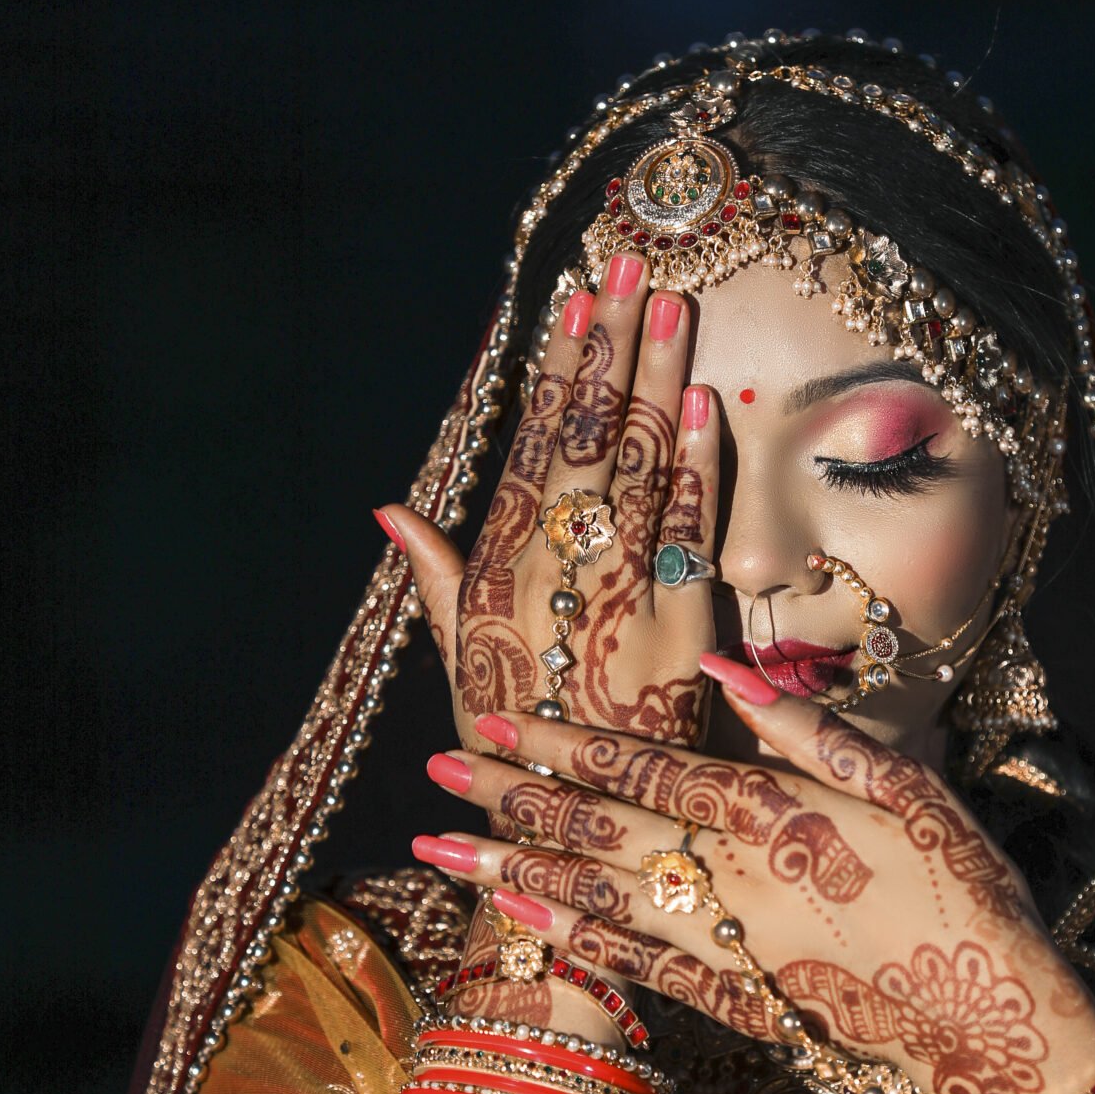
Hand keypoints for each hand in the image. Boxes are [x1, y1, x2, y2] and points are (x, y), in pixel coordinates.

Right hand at [380, 258, 718, 749]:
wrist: (571, 828)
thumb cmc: (515, 741)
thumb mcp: (460, 659)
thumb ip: (434, 578)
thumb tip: (391, 507)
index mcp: (495, 570)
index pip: (530, 443)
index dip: (556, 367)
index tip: (575, 296)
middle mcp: (549, 573)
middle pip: (584, 436)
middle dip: (610, 346)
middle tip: (633, 265)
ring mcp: (614, 596)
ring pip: (637, 468)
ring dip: (657, 381)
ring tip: (673, 306)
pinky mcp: (673, 629)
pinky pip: (685, 534)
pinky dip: (694, 469)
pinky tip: (703, 405)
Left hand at [415, 664, 1094, 1093]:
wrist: (1002, 1019)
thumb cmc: (966, 890)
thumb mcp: (908, 788)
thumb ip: (810, 732)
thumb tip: (721, 670)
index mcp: (774, 816)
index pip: (644, 768)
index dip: (562, 743)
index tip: (493, 717)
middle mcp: (736, 881)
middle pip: (601, 830)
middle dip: (511, 798)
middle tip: (436, 769)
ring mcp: (731, 948)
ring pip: (600, 899)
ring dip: (515, 872)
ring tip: (438, 853)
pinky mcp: (740, 1002)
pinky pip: (640, 970)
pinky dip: (578, 944)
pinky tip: (526, 922)